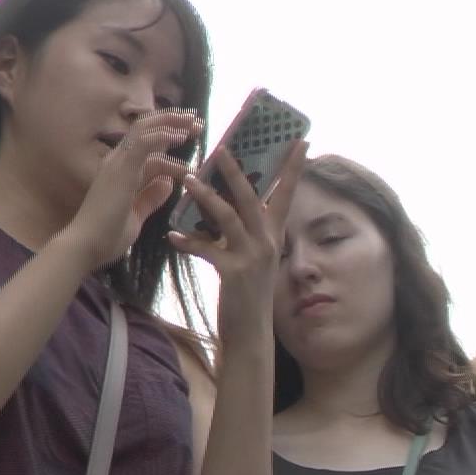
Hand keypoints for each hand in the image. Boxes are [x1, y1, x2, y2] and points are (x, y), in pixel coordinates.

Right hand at [68, 110, 202, 269]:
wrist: (86, 246)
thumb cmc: (107, 236)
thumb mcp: (136, 215)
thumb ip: (150, 198)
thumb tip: (168, 184)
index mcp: (121, 170)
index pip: (145, 144)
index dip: (167, 137)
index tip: (189, 137)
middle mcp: (118, 160)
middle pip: (146, 129)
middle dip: (173, 122)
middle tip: (198, 123)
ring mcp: (118, 162)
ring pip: (145, 129)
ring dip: (172, 123)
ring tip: (196, 125)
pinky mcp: (121, 169)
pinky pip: (143, 143)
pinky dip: (162, 136)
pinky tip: (180, 137)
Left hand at [168, 140, 306, 343]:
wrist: (249, 333)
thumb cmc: (248, 294)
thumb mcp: (254, 259)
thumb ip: (246, 233)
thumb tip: (229, 205)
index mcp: (273, 236)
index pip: (286, 194)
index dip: (293, 168)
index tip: (302, 141)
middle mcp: (267, 243)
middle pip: (251, 197)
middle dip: (235, 171)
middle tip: (221, 147)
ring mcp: (252, 257)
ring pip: (227, 217)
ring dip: (206, 196)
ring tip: (189, 179)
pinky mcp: (233, 273)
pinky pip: (207, 250)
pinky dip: (188, 242)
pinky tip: (173, 237)